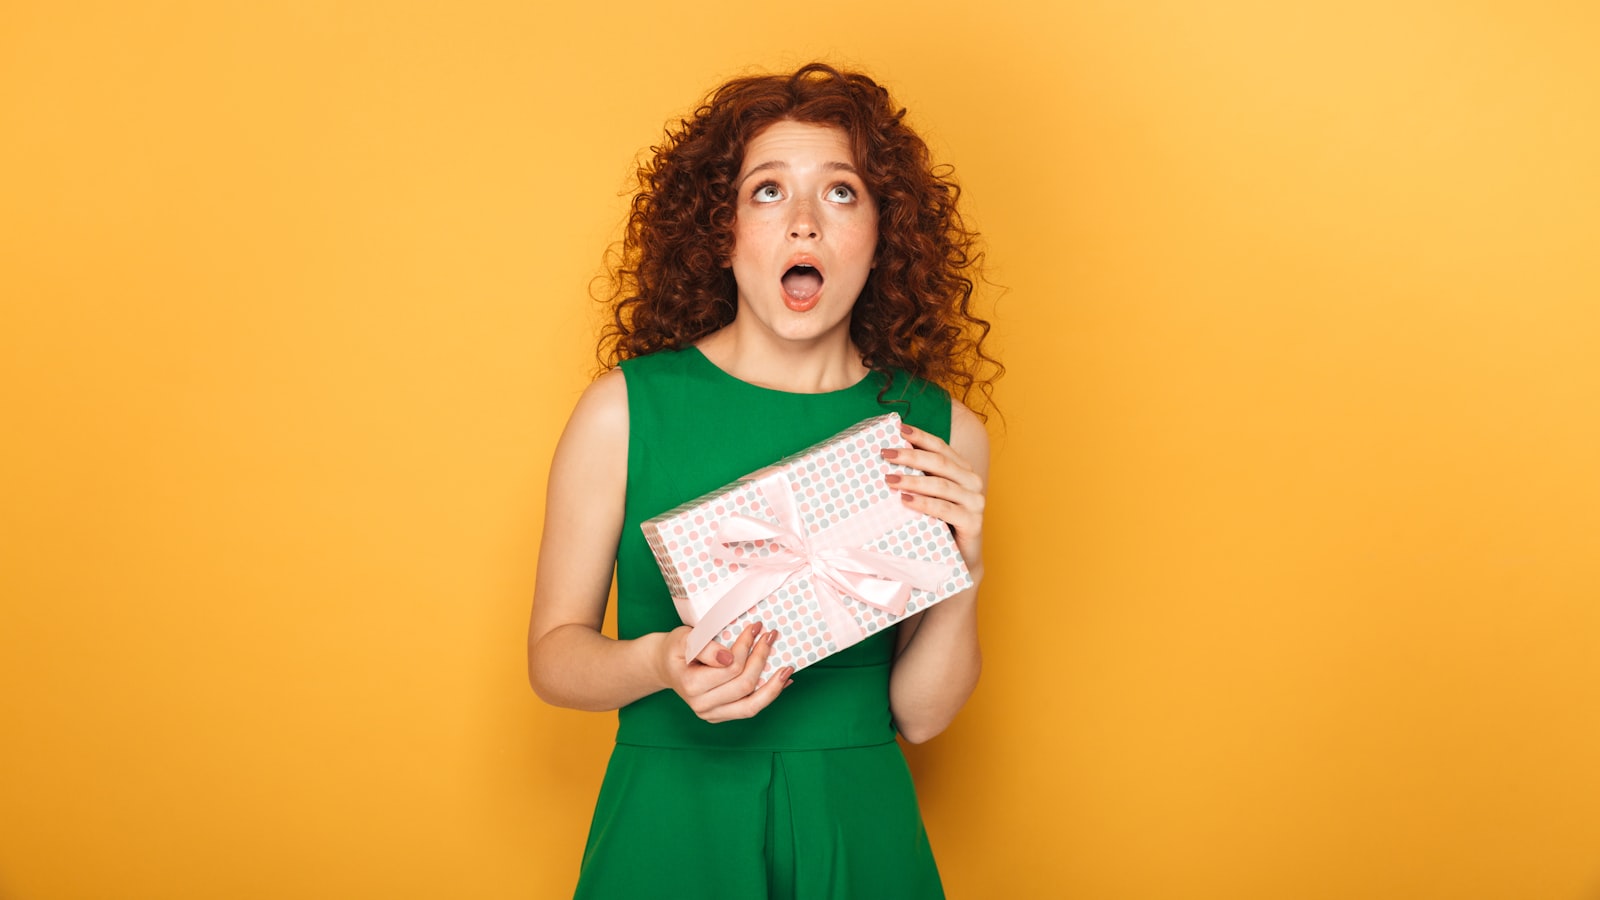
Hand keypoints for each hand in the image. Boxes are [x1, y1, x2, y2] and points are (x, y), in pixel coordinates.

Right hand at [654, 621, 792, 722]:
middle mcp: (701, 705)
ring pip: (751, 706)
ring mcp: (712, 714)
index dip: (746, 647)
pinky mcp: (722, 716)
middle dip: (761, 659)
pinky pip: (750, 709)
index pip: (730, 668)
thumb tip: (728, 657)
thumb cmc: (676, 648)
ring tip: (787, 669)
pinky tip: (782, 683)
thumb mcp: (684, 639)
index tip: (755, 628)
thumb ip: (704, 647)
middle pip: (743, 686)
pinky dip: (768, 696)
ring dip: (773, 686)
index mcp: (690, 685)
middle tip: (770, 636)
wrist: (665, 665)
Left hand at [883, 422, 986, 573]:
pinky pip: (945, 509)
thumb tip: (885, 460)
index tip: (898, 429)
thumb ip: (919, 478)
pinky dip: (924, 504)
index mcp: (962, 470)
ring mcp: (975, 502)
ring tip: (889, 479)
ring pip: (941, 485)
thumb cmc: (939, 525)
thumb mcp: (929, 496)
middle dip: (910, 456)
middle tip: (885, 454)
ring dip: (913, 480)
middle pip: (939, 463)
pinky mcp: (973, 522)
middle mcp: (972, 481)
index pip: (940, 447)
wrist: (959, 561)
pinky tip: (905, 501)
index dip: (920, 437)